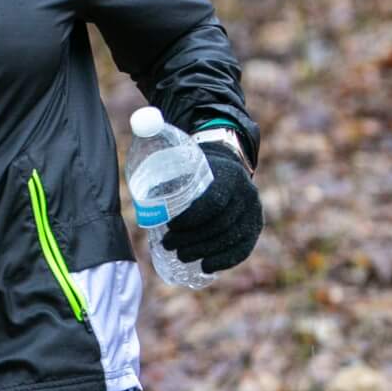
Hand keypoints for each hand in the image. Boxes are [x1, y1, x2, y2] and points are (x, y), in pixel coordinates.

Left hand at [161, 143, 261, 273]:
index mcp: (229, 174)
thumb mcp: (181, 147)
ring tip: (181, 255)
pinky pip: (244, 247)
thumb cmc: (196, 161)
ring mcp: (254, 210)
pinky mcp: (254, 225)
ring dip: (205, 250)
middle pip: (221, 223)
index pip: (212, 202)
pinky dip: (226, 260)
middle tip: (169, 245)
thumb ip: (160, 135)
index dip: (191, 218)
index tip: (169, 226)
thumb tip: (137, 124)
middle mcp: (247, 192)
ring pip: (231, 237)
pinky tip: (207, 267)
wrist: (227, 166)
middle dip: (194, 239)